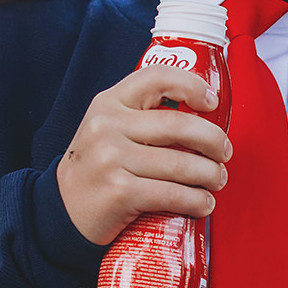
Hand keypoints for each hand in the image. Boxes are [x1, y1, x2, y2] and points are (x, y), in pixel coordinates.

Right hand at [58, 67, 232, 244]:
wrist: (62, 210)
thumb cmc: (97, 167)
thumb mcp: (108, 128)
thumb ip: (142, 114)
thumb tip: (200, 114)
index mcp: (108, 103)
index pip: (156, 77)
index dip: (192, 85)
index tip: (212, 102)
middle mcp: (108, 126)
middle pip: (179, 125)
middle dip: (213, 141)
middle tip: (224, 153)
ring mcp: (111, 159)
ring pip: (181, 164)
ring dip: (210, 175)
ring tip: (217, 180)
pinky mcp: (120, 192)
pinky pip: (172, 194)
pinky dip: (196, 201)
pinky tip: (204, 203)